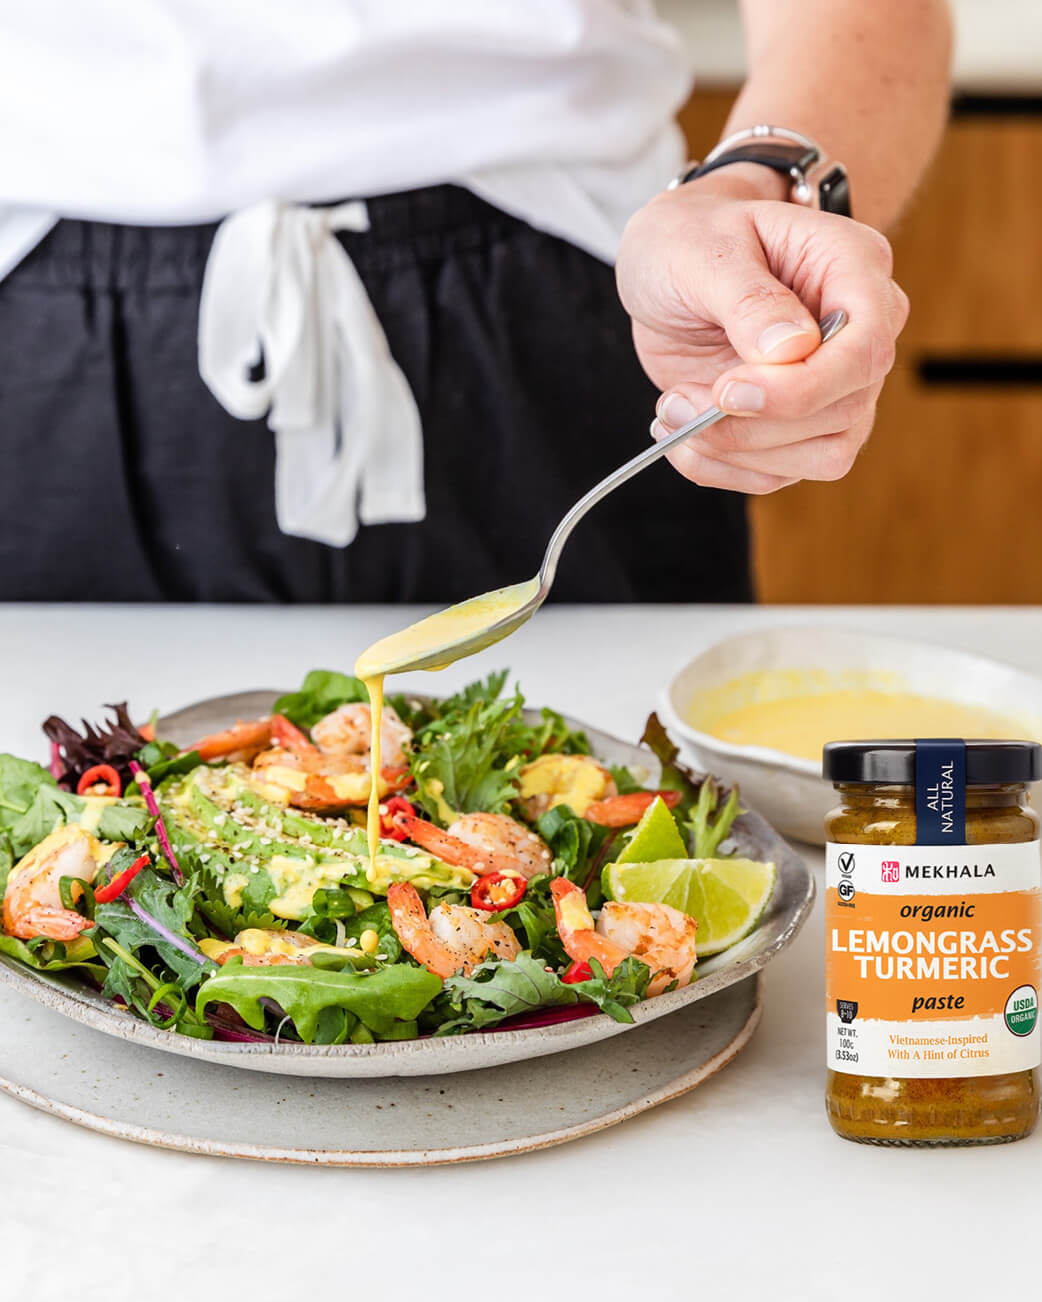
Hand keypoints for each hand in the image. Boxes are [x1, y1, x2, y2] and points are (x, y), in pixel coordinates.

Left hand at [615, 169, 908, 493]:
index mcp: (854, 269)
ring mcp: (835, 386)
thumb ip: (747, 298)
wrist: (668, 265)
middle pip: (842, 413)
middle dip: (752, 425)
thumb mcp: (701, 251)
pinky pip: (777, 474)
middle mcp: (858, 334)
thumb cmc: (690, 239)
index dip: (802, 387)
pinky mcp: (797, 426)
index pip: (866, 349)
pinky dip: (719, 467)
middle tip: (677, 402)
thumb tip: (793, 349)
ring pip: (821, 456)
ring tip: (672, 412)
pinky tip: (678, 434)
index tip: (727, 391)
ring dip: (735, 452)